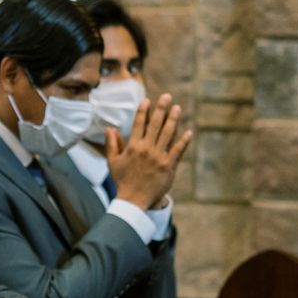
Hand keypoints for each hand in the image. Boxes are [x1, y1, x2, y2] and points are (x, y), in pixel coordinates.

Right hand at [106, 94, 192, 209]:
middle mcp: (146, 149)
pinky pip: (178, 151)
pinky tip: (188, 132)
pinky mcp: (168, 166)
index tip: (147, 101)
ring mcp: (158, 157)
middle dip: (161, 109)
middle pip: (155, 124)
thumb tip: (109, 128)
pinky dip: (184, 141)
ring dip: (173, 120)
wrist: (133, 200)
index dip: (143, 111)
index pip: (139, 124)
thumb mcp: (113, 162)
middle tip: (166, 96)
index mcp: (133, 147)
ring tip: (177, 108)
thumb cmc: (122, 181)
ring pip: (168, 134)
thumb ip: (112, 144)